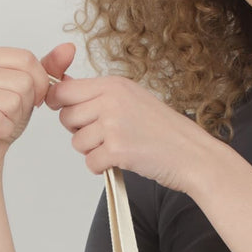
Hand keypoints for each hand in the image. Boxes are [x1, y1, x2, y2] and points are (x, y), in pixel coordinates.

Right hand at [0, 42, 76, 176]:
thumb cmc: (3, 117)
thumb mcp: (30, 90)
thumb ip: (49, 68)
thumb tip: (70, 47)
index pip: (26, 59)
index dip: (40, 83)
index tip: (33, 98)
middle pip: (22, 82)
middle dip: (25, 105)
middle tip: (10, 113)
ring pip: (12, 102)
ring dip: (14, 119)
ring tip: (1, 122)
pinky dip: (4, 131)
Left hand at [44, 54, 214, 194]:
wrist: (191, 154)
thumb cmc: (165, 131)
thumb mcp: (132, 99)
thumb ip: (98, 96)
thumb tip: (60, 92)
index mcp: (114, 85)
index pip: (63, 90)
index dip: (60, 105)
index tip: (68, 113)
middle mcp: (111, 100)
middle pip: (66, 118)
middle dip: (79, 131)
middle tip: (105, 135)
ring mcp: (113, 125)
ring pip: (77, 142)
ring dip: (93, 151)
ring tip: (119, 147)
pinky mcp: (117, 150)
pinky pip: (89, 162)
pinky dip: (102, 167)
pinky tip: (121, 160)